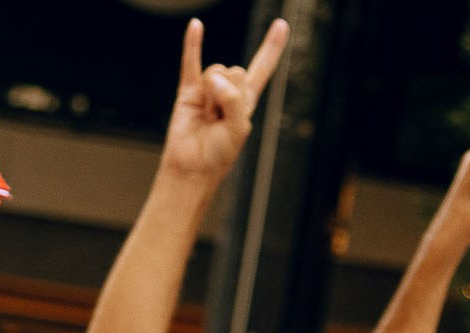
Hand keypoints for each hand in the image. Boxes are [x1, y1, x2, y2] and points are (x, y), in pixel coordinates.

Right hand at [161, 17, 289, 185]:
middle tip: (219, 119)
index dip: (272, 47)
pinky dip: (193, 44)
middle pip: (236, 71)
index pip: (263, 68)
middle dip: (229, 93)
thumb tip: (214, 78)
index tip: (281, 25)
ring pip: (216, 71)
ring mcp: (207, 89)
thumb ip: (233, 99)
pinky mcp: (188, 92)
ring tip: (206, 117)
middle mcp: (228, 91)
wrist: (191, 169)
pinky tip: (196, 26)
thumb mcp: (238, 128)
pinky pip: (191, 62)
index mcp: (246, 101)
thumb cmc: (217, 155)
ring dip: (212, 96)